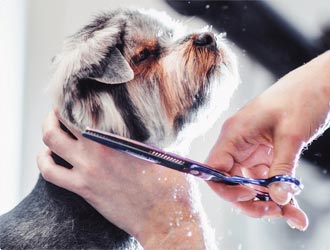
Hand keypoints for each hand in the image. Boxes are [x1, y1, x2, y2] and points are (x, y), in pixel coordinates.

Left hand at [37, 110, 214, 248]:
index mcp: (121, 134)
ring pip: (51, 140)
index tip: (80, 93)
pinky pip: (50, 172)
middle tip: (64, 105)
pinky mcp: (83, 188)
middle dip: (61, 108)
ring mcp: (88, 168)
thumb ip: (162, 132)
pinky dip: (44, 160)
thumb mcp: (170, 149)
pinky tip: (47, 155)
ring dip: (48, 128)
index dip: (80, 95)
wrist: (165, 218)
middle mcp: (100, 147)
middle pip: (65, 116)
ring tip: (52, 124)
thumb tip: (166, 119)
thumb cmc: (172, 185)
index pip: (91, 105)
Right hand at [206, 51, 329, 230]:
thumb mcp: (291, 136)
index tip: (251, 197)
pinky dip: (277, 193)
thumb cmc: (301, 99)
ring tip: (291, 213)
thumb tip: (278, 200)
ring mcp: (249, 149)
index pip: (213, 168)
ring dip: (266, 201)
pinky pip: (264, 179)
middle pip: (229, 181)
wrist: (317, 85)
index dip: (226, 188)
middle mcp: (237, 143)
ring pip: (248, 184)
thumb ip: (281, 169)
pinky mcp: (263, 153)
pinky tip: (293, 206)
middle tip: (274, 211)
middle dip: (249, 201)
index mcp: (234, 134)